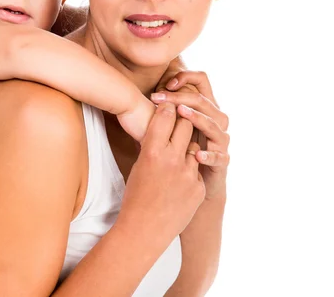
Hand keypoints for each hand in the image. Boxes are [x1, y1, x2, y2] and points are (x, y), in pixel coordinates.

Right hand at [116, 102, 205, 249]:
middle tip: (181, 115)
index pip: (165, 116)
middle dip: (183, 119)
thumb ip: (151, 145)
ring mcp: (188, 173)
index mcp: (152, 151)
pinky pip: (196, 169)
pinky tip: (179, 180)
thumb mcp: (139, 164)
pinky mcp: (198, 187)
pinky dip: (189, 170)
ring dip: (188, 146)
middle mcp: (171, 159)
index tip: (168, 103)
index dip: (167, 107)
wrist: (144, 229)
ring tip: (178, 151)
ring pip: (194, 146)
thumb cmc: (135, 195)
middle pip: (185, 124)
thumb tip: (158, 126)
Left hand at [151, 71, 229, 200]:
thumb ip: (163, 110)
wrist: (190, 183)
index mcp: (204, 108)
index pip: (202, 81)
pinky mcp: (223, 161)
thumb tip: (143, 94)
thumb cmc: (178, 150)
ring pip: (214, 124)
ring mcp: (220, 140)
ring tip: (182, 114)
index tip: (165, 83)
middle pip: (204, 101)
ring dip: (197, 118)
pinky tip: (197, 155)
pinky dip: (209, 155)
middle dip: (181, 97)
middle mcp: (215, 120)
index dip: (186, 77)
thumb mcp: (169, 126)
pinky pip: (220, 156)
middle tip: (159, 97)